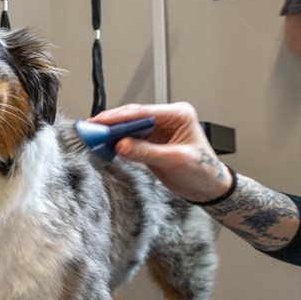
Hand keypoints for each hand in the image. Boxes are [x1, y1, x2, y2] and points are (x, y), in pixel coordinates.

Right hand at [90, 102, 232, 202]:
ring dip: (113, 131)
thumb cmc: (202, 171)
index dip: (121, 117)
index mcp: (179, 115)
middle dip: (113, 122)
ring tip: (95, 135)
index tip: (102, 121)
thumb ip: (147, 152)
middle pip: (134, 116)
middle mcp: (168, 119)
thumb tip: (122, 145)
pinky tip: (106, 143)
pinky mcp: (151, 141)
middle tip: (93, 128)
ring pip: (130, 126)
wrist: (208, 187)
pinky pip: (130, 138)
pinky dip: (118, 141)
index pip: (144, 112)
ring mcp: (158, 130)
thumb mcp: (174, 161)